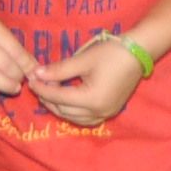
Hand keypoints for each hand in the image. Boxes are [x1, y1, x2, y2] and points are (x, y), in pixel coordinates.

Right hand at [0, 12, 33, 108]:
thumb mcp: (0, 32)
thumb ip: (17, 49)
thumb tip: (36, 70)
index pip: (14, 50)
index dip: (27, 65)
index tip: (35, 73)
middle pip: (3, 64)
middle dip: (17, 76)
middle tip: (22, 80)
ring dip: (5, 85)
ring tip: (15, 89)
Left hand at [27, 34, 147, 127]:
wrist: (139, 52)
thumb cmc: (111, 52)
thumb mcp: (82, 59)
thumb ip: (59, 70)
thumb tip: (37, 74)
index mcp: (91, 99)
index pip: (59, 97)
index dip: (42, 88)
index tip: (30, 79)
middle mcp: (98, 112)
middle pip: (64, 110)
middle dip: (48, 98)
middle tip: (37, 84)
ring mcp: (106, 114)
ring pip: (74, 118)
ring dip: (59, 107)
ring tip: (48, 92)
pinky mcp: (110, 111)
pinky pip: (86, 118)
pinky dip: (72, 112)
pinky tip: (66, 101)